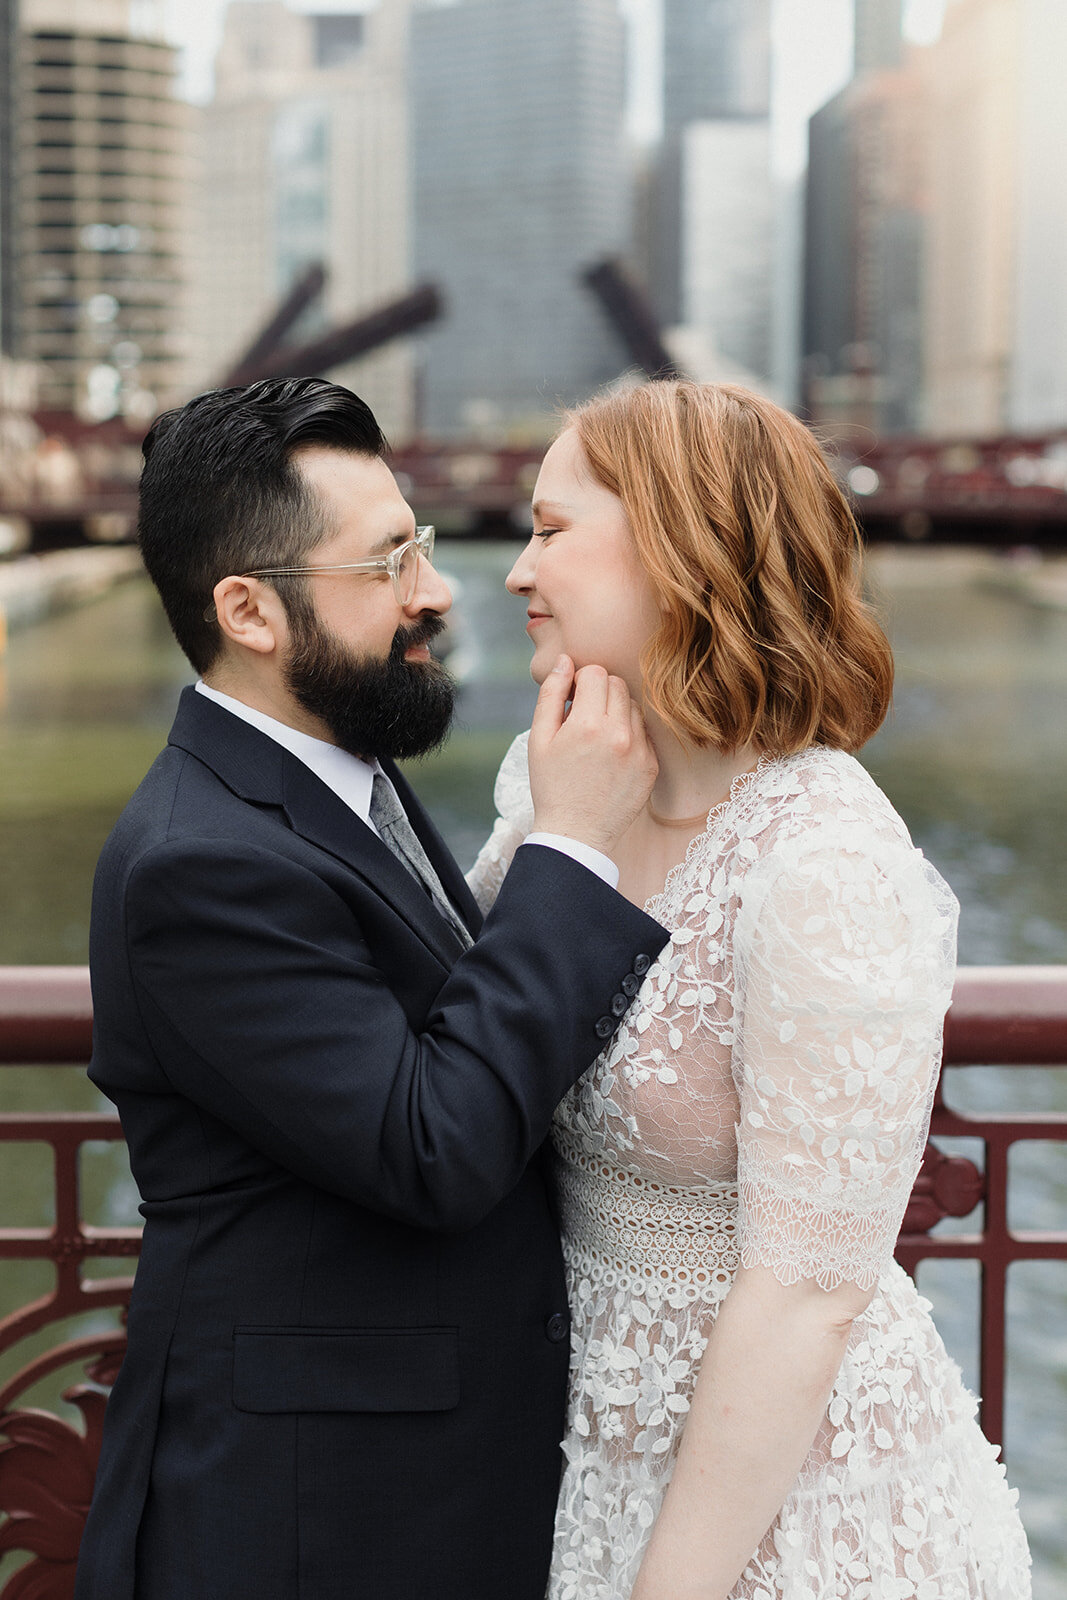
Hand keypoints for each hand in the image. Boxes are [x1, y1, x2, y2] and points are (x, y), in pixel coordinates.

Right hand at [527, 655, 657, 857]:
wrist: (576, 834)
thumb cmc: (551, 786)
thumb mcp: (539, 740)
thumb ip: (551, 694)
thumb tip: (565, 660)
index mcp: (588, 724)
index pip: (595, 673)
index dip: (579, 682)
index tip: (571, 702)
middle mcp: (620, 734)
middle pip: (617, 684)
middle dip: (599, 694)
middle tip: (582, 718)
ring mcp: (640, 751)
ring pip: (633, 706)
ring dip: (616, 713)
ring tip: (597, 739)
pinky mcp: (651, 766)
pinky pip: (644, 732)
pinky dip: (629, 735)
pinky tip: (611, 756)